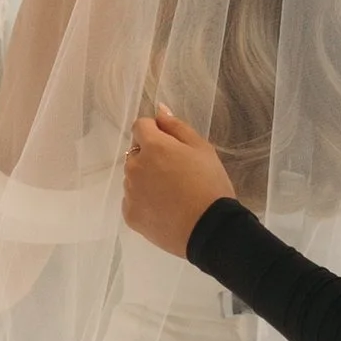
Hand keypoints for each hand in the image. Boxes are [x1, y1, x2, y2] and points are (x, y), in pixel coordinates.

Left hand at [124, 109, 235, 256]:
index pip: (140, 126)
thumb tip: (159, 110)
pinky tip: (165, 210)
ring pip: (133, 178)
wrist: (209, 230)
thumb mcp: (202, 148)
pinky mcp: (130, 215)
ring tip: (171, 195)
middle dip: (151, 157)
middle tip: (176, 174)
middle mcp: (134, 167)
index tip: (171, 146)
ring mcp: (129, 192)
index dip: (155, 132)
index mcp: (152, 146)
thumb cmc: (210, 185)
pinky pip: (133, 200)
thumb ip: (176, 126)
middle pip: (136, 153)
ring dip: (146, 179)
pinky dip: (144, 202)